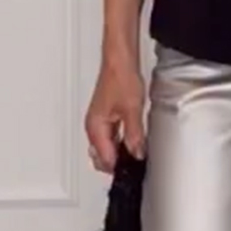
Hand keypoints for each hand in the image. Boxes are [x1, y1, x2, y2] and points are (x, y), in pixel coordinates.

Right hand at [85, 53, 145, 174]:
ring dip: (118, 154)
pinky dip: (119, 145)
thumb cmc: (120, 78)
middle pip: (101, 158)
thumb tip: (137, 153)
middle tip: (134, 164)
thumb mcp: (132, 111)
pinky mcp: (105, 118)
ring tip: (134, 154)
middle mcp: (94, 127)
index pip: (105, 159)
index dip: (120, 167)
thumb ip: (134, 136)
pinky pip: (109, 139)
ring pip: (105, 150)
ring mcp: (98, 123)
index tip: (133, 169)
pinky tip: (131, 143)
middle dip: (117, 164)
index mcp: (95, 127)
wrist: (119, 61)